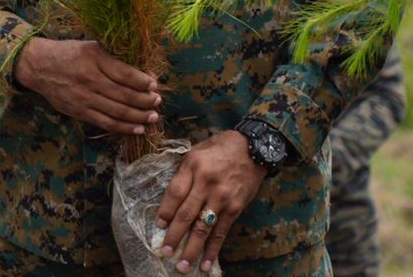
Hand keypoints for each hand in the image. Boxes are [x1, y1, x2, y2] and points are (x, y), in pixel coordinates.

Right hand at [13, 38, 159, 133]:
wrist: (39, 66)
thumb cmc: (69, 53)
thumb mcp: (91, 47)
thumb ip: (114, 60)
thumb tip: (143, 73)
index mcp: (94, 57)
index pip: (125, 73)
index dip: (143, 81)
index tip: (154, 84)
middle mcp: (89, 78)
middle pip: (124, 94)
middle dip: (145, 101)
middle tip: (157, 102)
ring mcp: (83, 97)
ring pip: (117, 111)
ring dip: (138, 116)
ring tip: (152, 117)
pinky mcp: (79, 111)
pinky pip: (105, 122)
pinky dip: (123, 127)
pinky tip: (137, 129)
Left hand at [154, 130, 266, 273]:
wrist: (254, 148)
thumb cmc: (220, 148)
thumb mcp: (196, 152)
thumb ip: (183, 174)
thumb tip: (171, 199)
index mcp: (193, 166)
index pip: (174, 193)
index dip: (165, 211)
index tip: (158, 226)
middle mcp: (206, 183)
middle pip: (186, 214)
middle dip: (174, 236)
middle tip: (164, 252)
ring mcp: (222, 198)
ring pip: (203, 228)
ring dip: (192, 249)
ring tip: (182, 265)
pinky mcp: (235, 208)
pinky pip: (221, 232)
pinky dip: (213, 249)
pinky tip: (206, 263)